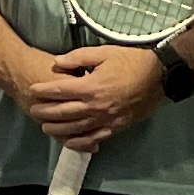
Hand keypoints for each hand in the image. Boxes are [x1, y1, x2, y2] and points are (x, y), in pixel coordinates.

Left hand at [20, 45, 161, 149]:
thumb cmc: (132, 61)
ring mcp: (106, 119)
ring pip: (77, 128)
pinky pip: (95, 137)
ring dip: (59, 129)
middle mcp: (96, 106)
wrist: (160, 76)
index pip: (60, 90)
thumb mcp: (104, 52)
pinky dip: (81, 142)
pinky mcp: (117, 126)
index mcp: (91, 86)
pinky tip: (71, 142)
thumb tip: (57, 62)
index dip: (44, 90)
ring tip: (46, 128)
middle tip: (33, 111)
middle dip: (46, 112)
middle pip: (64, 112)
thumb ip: (79, 57)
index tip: (33, 89)